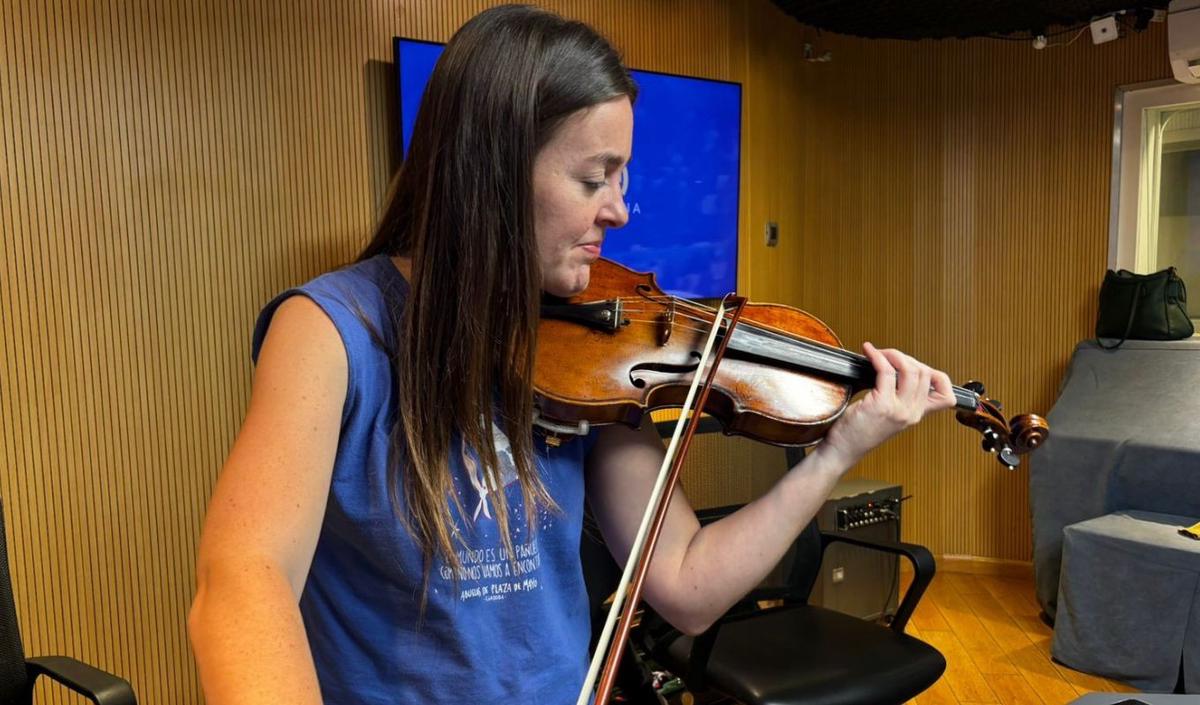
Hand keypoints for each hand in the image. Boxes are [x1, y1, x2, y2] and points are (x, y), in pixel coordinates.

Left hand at [816, 342, 956, 468]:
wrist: (843, 449)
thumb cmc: (859, 431)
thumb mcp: (888, 415)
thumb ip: (899, 397)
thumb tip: (898, 367)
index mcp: (916, 415)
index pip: (946, 396)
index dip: (938, 377)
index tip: (917, 366)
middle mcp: (911, 413)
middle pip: (925, 373)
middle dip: (905, 357)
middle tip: (887, 356)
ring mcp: (898, 410)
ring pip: (910, 369)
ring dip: (893, 354)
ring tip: (879, 354)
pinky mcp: (881, 405)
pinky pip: (886, 371)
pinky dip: (877, 357)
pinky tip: (869, 353)